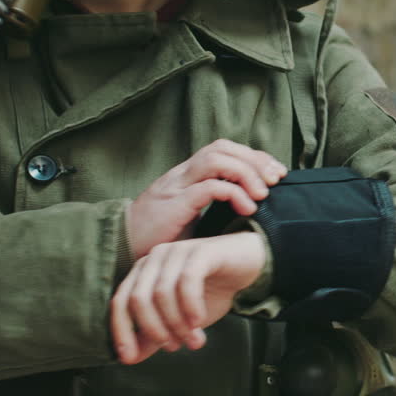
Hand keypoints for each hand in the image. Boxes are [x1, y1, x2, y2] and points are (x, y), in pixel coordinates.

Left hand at [111, 231, 266, 364]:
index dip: (121, 331)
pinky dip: (191, 306)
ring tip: (193, 339)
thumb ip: (153, 335)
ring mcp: (177, 251)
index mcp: (143, 272)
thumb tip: (128, 358)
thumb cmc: (211, 290)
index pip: (120, 301)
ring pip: (163, 293)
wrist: (247, 265)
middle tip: (174, 346)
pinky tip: (199, 320)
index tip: (128, 358)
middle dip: (154, 330)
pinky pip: (187, 281)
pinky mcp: (200, 251)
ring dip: (177, 323)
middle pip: (138, 299)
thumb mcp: (179, 319)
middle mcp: (155, 258)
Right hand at [127, 139, 285, 259]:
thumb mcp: (190, 219)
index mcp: (187, 175)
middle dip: (254, 159)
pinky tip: (247, 208)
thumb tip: (249, 210)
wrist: (119, 248)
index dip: (253, 156)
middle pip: (222, 147)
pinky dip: (232, 193)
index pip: (223, 149)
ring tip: (263, 194)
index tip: (275, 172)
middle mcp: (181, 174)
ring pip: (215, 159)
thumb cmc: (157, 238)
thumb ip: (212, 209)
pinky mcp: (173, 205)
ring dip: (246, 173)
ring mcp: (175, 186)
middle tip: (277, 178)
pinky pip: (206, 187)